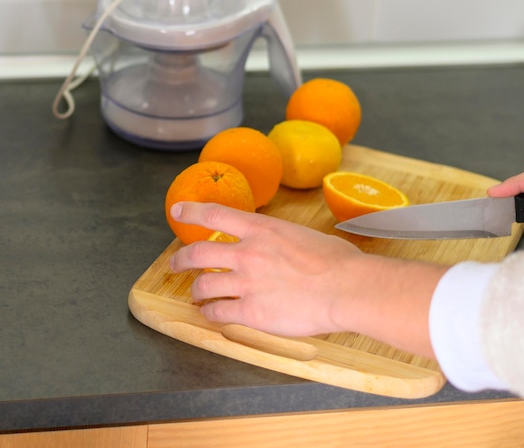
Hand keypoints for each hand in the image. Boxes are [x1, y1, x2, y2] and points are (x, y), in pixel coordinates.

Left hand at [169, 202, 446, 356]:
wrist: (346, 287)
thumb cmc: (336, 260)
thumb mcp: (302, 235)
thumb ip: (279, 239)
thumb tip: (276, 246)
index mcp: (261, 229)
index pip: (215, 214)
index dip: (192, 211)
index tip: (178, 211)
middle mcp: (247, 253)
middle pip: (198, 253)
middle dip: (180, 259)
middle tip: (176, 264)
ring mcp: (246, 283)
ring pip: (203, 286)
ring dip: (195, 291)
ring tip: (196, 295)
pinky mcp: (251, 312)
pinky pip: (218, 312)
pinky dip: (210, 314)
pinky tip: (212, 314)